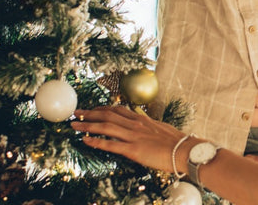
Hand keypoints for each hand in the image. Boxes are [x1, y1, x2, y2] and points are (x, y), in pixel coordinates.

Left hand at [71, 106, 185, 172]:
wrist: (184, 149)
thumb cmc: (174, 140)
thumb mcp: (159, 127)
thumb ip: (147, 124)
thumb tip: (141, 120)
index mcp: (140, 118)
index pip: (117, 109)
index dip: (101, 108)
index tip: (91, 109)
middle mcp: (135, 124)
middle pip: (107, 114)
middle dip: (90, 113)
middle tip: (76, 113)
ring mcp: (133, 136)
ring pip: (106, 127)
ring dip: (88, 124)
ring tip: (74, 125)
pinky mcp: (133, 150)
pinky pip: (111, 145)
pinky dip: (96, 142)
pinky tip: (85, 140)